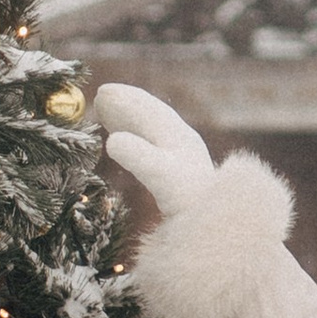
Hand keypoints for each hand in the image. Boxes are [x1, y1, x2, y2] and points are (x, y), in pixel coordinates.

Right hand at [92, 84, 215, 220]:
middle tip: (100, 97)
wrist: (216, 225)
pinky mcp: (178, 176)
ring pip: (152, 130)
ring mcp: (182, 158)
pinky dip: (134, 139)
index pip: (149, 110)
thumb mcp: (160, 175)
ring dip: (128, 120)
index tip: (103, 91)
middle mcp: (182, 143)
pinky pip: (152, 148)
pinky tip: (123, 145)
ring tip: (105, 115)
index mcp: (178, 136)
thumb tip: (113, 140)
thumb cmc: (187, 200)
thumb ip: (138, 156)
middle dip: (126, 105)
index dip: (125, 98)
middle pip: (151, 116)